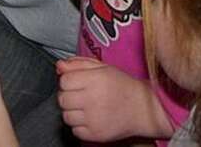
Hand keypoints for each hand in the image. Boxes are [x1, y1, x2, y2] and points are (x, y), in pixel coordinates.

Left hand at [56, 59, 171, 140]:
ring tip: (84, 106)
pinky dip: (79, 125)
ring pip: (66, 116)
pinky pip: (75, 131)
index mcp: (95, 79)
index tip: (76, 81)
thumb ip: (78, 64)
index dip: (68, 80)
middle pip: (62, 99)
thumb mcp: (102, 67)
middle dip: (68, 95)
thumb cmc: (121, 85)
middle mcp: (93, 99)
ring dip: (71, 111)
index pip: (64, 81)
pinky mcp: (96, 135)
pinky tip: (89, 118)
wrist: (142, 108)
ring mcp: (94, 119)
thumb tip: (58, 65)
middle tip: (79, 93)